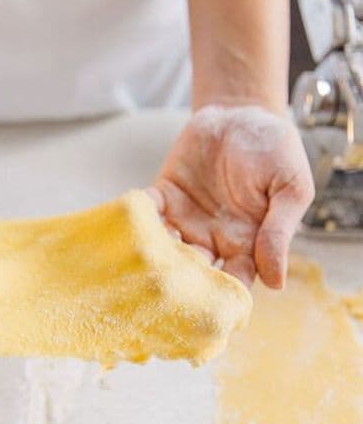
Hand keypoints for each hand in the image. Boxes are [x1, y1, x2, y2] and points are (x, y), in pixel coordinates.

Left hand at [148, 105, 313, 288]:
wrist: (244, 114)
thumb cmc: (275, 152)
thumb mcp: (290, 188)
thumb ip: (280, 231)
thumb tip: (277, 282)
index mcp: (246, 243)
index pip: (233, 282)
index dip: (221, 298)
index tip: (209, 309)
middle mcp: (212, 238)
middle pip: (192, 273)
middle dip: (179, 284)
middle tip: (166, 289)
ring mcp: (185, 220)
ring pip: (165, 248)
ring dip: (155, 256)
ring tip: (147, 260)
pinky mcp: (164, 196)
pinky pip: (147, 213)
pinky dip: (137, 219)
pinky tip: (134, 222)